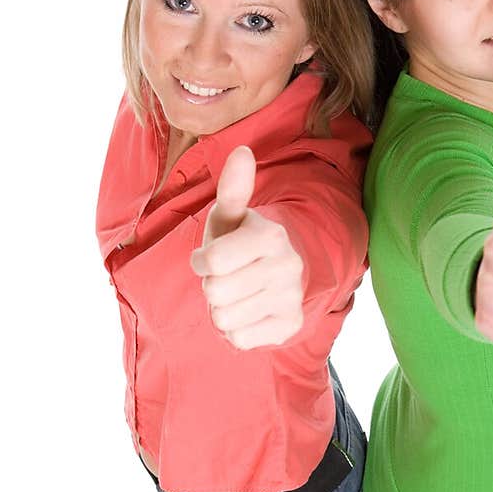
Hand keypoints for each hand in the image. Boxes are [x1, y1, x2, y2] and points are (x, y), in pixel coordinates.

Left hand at [190, 146, 304, 349]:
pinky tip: (248, 312)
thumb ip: (233, 189)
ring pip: (224, 320)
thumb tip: (242, 152)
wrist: (278, 274)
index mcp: (271, 236)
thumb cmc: (241, 242)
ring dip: (221, 310)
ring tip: (237, 294)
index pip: (212, 262)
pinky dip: (235, 330)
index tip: (210, 258)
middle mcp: (287, 268)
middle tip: (227, 278)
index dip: (202, 262)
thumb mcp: (231, 216)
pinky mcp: (289, 328)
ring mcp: (291, 300)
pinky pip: (239, 339)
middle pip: (216, 293)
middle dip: (211, 287)